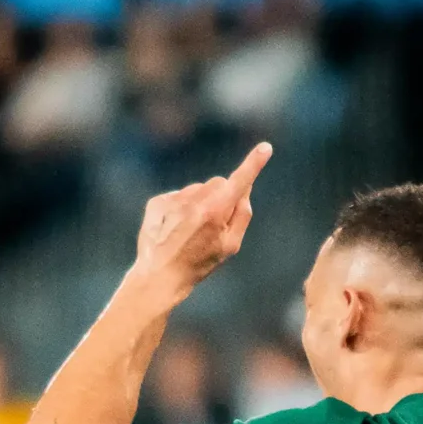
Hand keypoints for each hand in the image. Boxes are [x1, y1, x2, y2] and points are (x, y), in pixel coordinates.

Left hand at [130, 143, 272, 294]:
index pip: (240, 180)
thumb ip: (242, 215)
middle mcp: (194, 200)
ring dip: (200, 203)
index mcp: (215, 211)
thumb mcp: (230, 246)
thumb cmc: (199, 264)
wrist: (158, 276)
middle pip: (219, 183)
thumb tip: (244, 191)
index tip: (265, 148)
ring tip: (190, 231)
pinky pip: (178, 196)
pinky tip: (174, 229)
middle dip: (222, 196)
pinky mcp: (157, 202)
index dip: (254, 164)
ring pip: (197, 189)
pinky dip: (180, 208)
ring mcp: (173, 199)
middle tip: (215, 224)